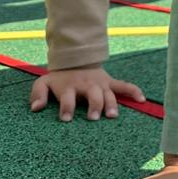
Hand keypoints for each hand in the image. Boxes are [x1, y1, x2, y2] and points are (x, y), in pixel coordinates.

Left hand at [29, 65, 144, 120]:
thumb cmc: (59, 78)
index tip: (66, 118)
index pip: (68, 98)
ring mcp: (100, 84)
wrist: (75, 60)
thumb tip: (36, 108)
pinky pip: (124, 86)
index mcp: (69, 87)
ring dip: (110, 104)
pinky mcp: (110, 82)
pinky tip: (141, 100)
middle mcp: (86, 85)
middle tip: (93, 117)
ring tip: (112, 115)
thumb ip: (38, 94)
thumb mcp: (44, 82)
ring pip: (108, 94)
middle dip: (93, 106)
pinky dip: (133, 91)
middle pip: (92, 95)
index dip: (66, 108)